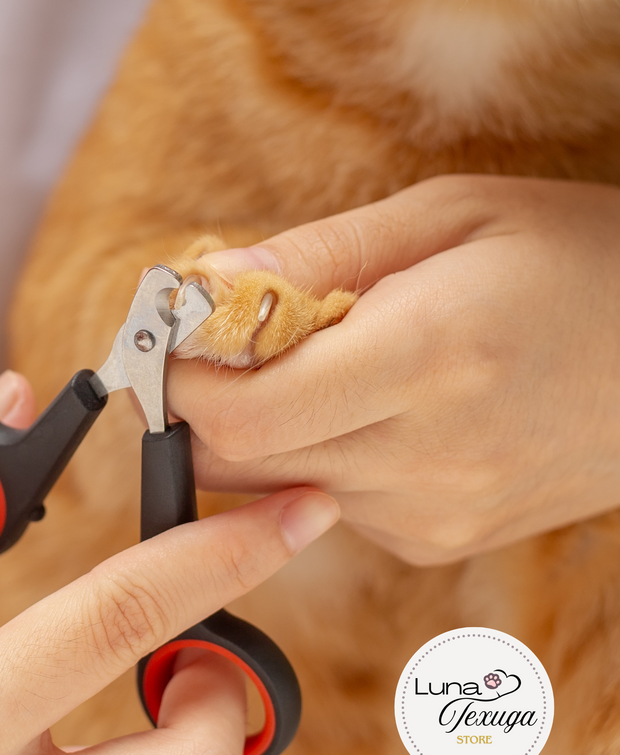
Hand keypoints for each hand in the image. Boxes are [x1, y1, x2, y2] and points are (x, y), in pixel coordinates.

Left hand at [168, 175, 619, 564]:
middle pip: (238, 462)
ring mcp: (435, 512)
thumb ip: (315, 255)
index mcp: (426, 357)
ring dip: (258, 427)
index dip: (183, 378)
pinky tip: (366, 404)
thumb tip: (208, 283)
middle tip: (218, 340)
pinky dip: (312, 454)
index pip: (241, 414)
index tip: (178, 330)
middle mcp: (427, 456)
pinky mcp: (441, 539)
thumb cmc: (575, 260)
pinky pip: (327, 504)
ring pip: (271, 489)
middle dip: (201, 403)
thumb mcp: (449, 215)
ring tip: (310, 360)